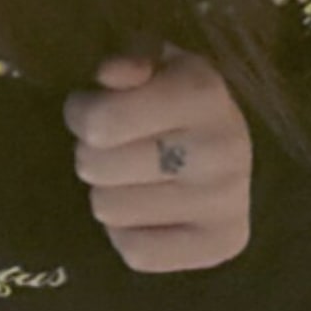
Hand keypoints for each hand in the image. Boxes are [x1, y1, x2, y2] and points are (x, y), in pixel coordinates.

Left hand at [63, 47, 253, 272]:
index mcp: (201, 92)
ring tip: (132, 176)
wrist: (230, 145)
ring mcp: (227, 201)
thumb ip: (129, 58)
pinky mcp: (223, 245)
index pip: (100, 123)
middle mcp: (221, 148)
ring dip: (109, 193)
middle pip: (96, 168)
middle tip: (114, 146)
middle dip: (93, 154)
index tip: (90, 109)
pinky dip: (128, 234)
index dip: (81, 114)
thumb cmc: (175, 96)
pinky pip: (136, 252)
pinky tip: (147, 210)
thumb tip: (110, 74)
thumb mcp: (154, 62)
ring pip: (109, 210)